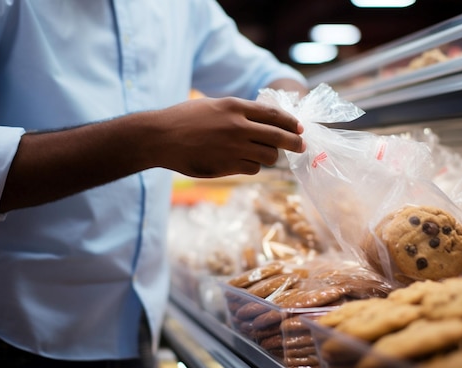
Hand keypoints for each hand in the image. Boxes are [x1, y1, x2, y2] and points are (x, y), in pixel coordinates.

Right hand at [152, 97, 304, 177]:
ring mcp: (234, 148)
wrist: (159, 138)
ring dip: (270, 157)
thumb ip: (237, 111)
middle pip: (279, 137)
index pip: (274, 115)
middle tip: (301, 146)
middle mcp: (238, 126)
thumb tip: (264, 119)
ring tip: (265, 155)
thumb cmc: (183, 119)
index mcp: (235, 107)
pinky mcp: (227, 166)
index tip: (300, 128)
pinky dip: (253, 167)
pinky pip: (253, 169)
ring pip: (268, 156)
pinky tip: (244, 162)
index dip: (291, 122)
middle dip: (295, 143)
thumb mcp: (213, 105)